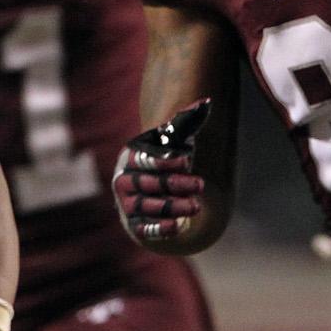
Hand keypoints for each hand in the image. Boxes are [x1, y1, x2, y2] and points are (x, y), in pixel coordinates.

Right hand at [113, 99, 209, 244]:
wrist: (151, 191)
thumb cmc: (164, 160)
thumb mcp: (172, 141)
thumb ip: (186, 122)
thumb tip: (206, 102)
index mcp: (131, 158)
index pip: (144, 159)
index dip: (165, 161)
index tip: (187, 161)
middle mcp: (124, 181)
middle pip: (149, 184)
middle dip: (176, 185)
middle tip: (201, 185)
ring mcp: (127, 204)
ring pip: (147, 207)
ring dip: (172, 207)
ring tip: (196, 207)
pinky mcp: (133, 224)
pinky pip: (143, 228)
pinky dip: (159, 228)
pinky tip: (179, 226)